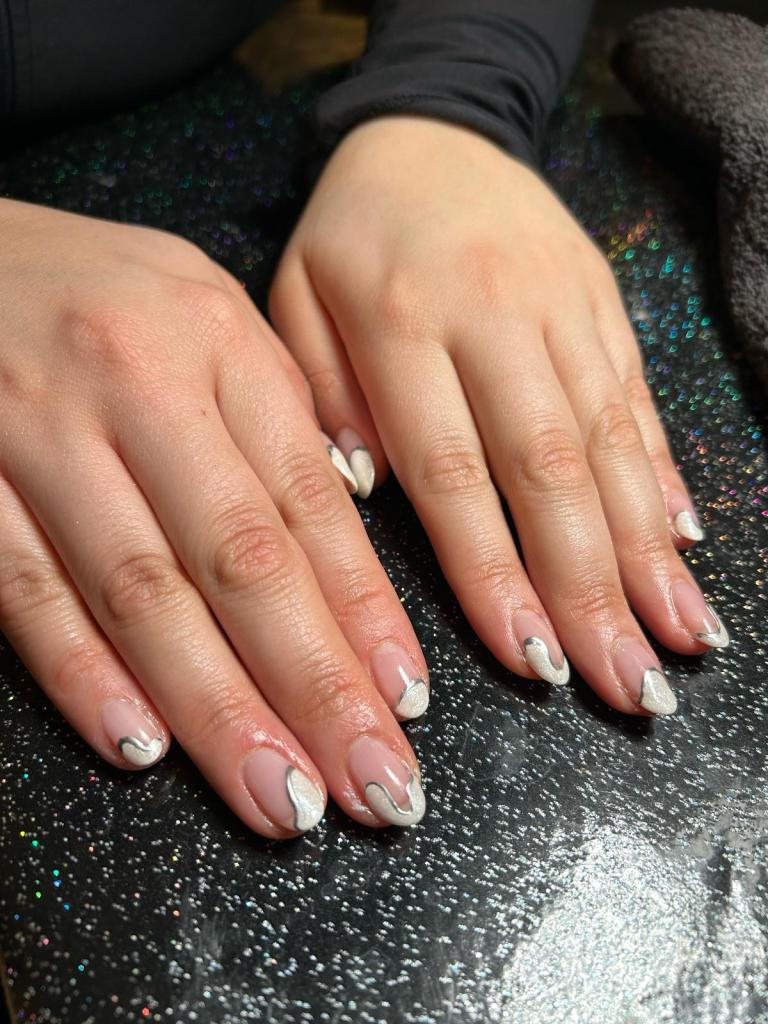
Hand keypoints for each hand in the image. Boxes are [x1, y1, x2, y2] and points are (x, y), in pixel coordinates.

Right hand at [0, 198, 429, 836]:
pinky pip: (23, 587)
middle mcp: (140, 387)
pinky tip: (141, 746)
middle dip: (316, 689)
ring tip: (283, 798)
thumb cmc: (98, 291)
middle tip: (376, 788)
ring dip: (217, 709)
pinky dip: (83, 674)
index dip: (363, 614)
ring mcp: (40, 433)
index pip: (310, 506)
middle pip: (243, 564)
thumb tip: (347, 526)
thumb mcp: (206, 315)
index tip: (406, 704)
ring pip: (142, 594)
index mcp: (219, 346)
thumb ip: (275, 416)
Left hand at [270, 116, 728, 716]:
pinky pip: (637, 399)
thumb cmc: (349, 235)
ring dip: (647, 551)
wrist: (432, 130)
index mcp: (401, 322)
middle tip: (627, 683)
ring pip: (611, 442)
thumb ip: (319, 397)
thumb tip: (371, 499)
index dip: (496, 572)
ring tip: (679, 639)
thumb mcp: (293, 298)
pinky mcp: (604, 304)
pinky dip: (663, 478)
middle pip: (550, 470)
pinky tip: (683, 547)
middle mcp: (495, 317)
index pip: (453, 470)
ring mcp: (563, 308)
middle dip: (592, 587)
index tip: (531, 660)